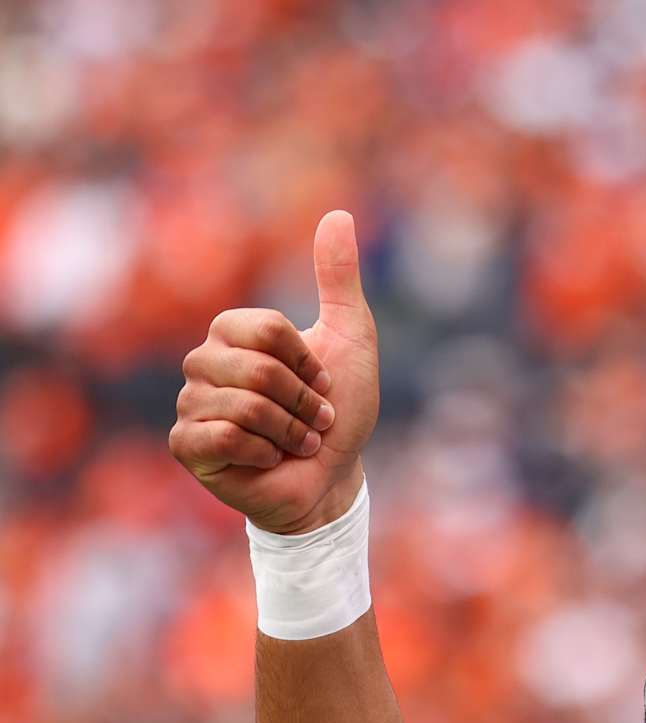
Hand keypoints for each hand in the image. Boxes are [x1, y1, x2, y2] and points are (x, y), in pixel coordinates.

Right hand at [170, 210, 379, 533]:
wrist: (332, 478)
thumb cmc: (340, 411)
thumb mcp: (352, 339)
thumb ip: (339, 279)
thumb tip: (338, 214)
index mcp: (233, 332)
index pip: (267, 329)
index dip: (308, 363)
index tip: (323, 382)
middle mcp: (203, 362)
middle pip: (259, 370)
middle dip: (305, 403)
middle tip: (316, 420)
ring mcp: (190, 404)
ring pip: (247, 406)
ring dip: (292, 431)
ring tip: (298, 442)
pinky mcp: (186, 445)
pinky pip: (223, 437)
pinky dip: (264, 453)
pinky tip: (269, 460)